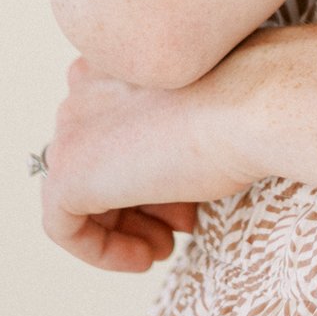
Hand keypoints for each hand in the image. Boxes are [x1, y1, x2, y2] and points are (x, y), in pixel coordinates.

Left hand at [37, 53, 262, 272]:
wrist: (252, 104)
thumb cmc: (243, 100)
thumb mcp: (197, 105)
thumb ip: (161, 126)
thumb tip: (156, 173)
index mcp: (113, 57)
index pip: (113, 127)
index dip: (149, 166)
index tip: (186, 194)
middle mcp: (82, 88)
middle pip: (99, 162)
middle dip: (141, 201)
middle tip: (182, 223)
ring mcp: (70, 132)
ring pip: (82, 194)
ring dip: (126, 227)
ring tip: (168, 244)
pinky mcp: (68, 177)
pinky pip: (64, 226)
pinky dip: (101, 249)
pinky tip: (144, 258)